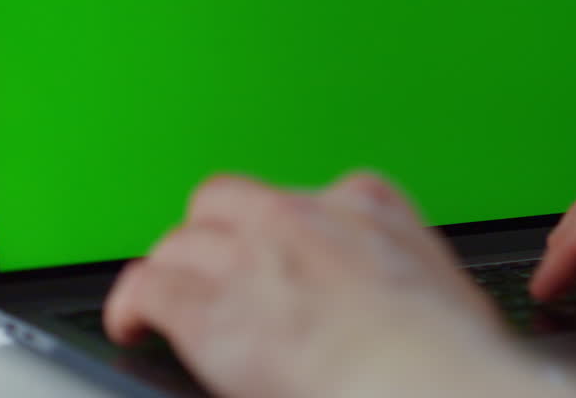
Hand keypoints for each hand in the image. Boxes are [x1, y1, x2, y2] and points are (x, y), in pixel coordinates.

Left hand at [104, 173, 507, 397]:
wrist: (418, 378)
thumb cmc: (443, 352)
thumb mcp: (442, 285)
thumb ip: (402, 269)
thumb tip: (405, 298)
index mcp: (364, 204)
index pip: (304, 197)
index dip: (281, 233)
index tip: (280, 260)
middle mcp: (295, 215)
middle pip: (226, 201)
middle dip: (215, 235)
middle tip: (216, 273)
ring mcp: (245, 254)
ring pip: (180, 242)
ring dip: (175, 272)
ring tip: (170, 302)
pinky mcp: (204, 304)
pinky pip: (145, 287)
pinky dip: (132, 307)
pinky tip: (133, 325)